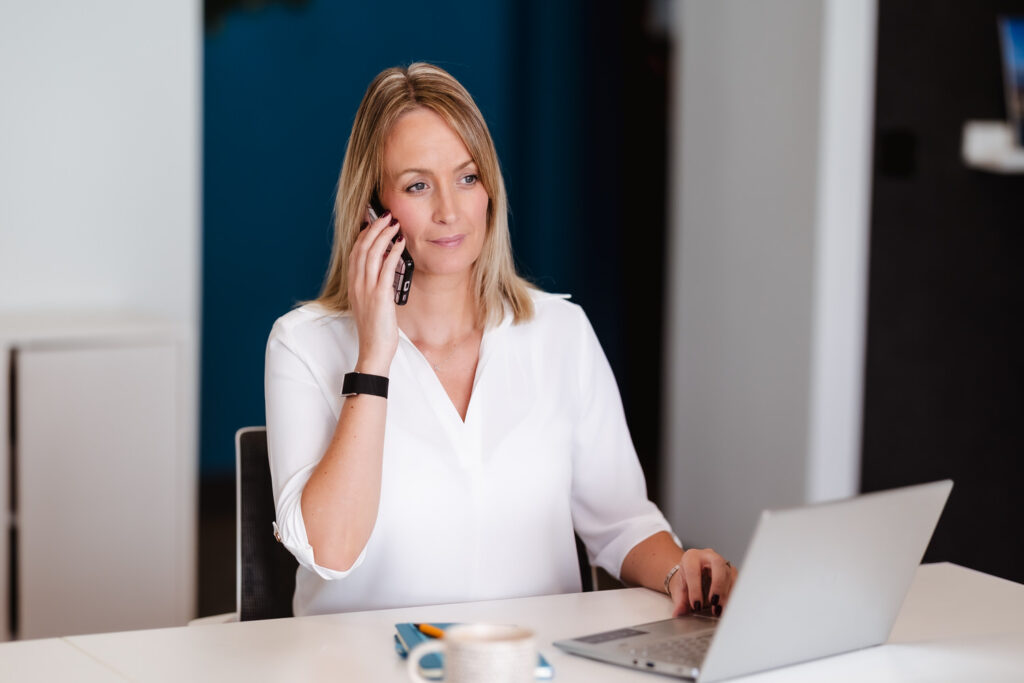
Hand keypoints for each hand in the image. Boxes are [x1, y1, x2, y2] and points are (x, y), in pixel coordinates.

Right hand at [347, 211, 405, 374]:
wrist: (374, 349)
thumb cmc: (375, 328)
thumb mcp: (370, 302)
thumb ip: (373, 285)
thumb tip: (384, 268)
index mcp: (353, 284)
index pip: (355, 251)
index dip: (365, 233)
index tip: (374, 221)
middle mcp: (356, 283)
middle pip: (362, 247)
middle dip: (374, 227)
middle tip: (386, 215)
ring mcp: (366, 289)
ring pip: (371, 253)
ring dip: (384, 235)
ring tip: (395, 223)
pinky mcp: (379, 295)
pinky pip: (386, 268)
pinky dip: (393, 252)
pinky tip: (401, 243)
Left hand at [668, 547, 736, 617]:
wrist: (693, 574)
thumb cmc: (687, 579)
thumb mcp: (680, 589)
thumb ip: (680, 602)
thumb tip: (679, 613)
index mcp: (691, 557)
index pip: (694, 571)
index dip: (695, 589)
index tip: (696, 605)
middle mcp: (708, 556)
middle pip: (718, 565)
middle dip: (717, 585)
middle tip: (714, 603)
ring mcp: (722, 563)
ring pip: (730, 574)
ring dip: (726, 594)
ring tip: (719, 610)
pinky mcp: (732, 572)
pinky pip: (736, 582)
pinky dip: (732, 596)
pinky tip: (726, 607)